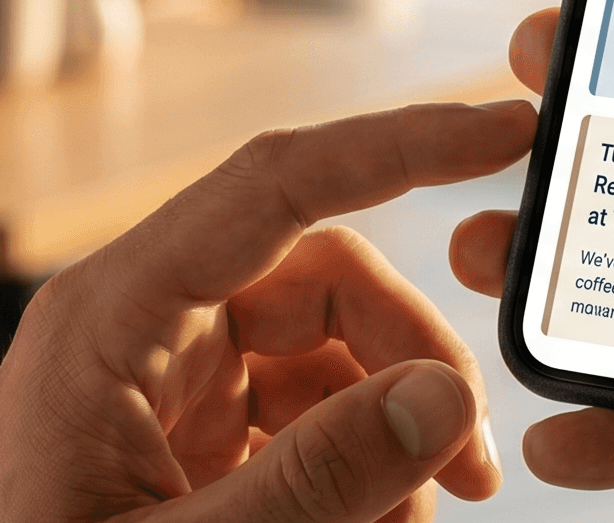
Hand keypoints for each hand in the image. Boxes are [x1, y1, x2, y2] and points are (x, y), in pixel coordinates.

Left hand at [0, 100, 534, 522]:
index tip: (501, 129)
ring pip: (325, 354)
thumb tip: (443, 397)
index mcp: (112, 316)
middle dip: (414, 360)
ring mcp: (162, 386)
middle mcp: (141, 328)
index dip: (400, 144)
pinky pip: (298, 416)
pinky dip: (354, 465)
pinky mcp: (178, 441)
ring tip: (424, 512)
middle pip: (325, 282)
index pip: (279, 184)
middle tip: (469, 458)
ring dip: (392, 426)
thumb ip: (313, 481)